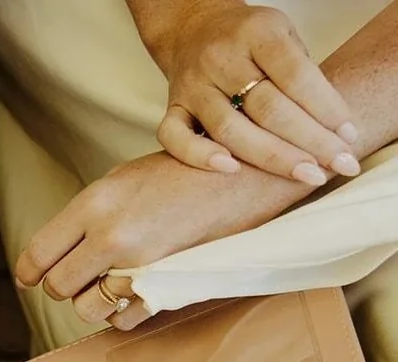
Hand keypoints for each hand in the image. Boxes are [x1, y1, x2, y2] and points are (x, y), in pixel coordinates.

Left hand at [14, 151, 300, 328]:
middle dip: (65, 284)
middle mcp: (111, 236)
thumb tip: (51, 253)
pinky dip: (124, 312)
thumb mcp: (121, 180)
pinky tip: (136, 289)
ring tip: (112, 279)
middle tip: (81, 273)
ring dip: (94, 301)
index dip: (29, 272)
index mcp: (94, 204)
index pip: (37, 255)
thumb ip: (85, 217)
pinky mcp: (164, 287)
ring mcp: (138, 266)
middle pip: (58, 287)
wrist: (242, 175)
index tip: (31, 277)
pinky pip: (122, 320)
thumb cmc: (179, 174)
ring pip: (86, 310)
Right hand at [142, 0, 359, 181]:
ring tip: (304, 174)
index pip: (296, 75)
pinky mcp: (172, 108)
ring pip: (229, 129)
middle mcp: (221, 58)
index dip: (325, 109)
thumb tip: (333, 130)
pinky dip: (199, 156)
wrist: (194, 29)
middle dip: (308, 140)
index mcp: (257, 33)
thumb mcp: (282, 38)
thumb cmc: (249, 42)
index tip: (347, 137)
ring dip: (271, 157)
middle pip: (267, 108)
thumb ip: (301, 76)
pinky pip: (174, 138)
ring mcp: (193, 86)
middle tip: (337, 164)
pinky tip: (230, 170)